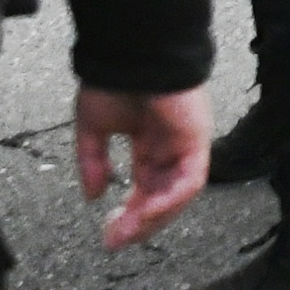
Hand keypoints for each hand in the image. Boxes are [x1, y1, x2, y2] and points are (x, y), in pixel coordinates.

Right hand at [73, 84, 209, 248]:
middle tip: (115, 240)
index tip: (108, 234)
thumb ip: (93, 161)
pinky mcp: (197, 139)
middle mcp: (171, 147)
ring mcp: (187, 143)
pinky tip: (145, 212)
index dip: (128, 214)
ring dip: (153, 218)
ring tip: (127, 232)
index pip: (145, 188)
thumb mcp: (93, 126)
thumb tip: (93, 196)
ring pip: (178, 195)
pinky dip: (169, 200)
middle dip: (139, 223)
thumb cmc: (114, 77)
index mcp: (151, 142)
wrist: (131, 49)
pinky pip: (189, 180)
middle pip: (162, 197)